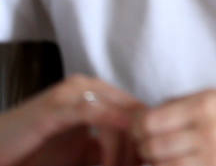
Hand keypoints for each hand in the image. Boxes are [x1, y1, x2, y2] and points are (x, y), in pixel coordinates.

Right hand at [0, 74, 143, 165]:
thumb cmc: (37, 155)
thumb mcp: (83, 153)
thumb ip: (109, 150)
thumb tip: (144, 158)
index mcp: (98, 92)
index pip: (139, 111)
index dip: (148, 138)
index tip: (149, 163)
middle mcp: (88, 86)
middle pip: (135, 111)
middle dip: (140, 145)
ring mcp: (71, 93)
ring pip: (119, 113)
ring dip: (126, 147)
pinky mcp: (55, 106)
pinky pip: (93, 112)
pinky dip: (110, 133)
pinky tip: (113, 157)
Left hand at [132, 90, 215, 165]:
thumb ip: (184, 106)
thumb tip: (141, 117)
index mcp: (206, 104)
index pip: (149, 120)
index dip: (138, 128)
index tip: (141, 131)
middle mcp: (206, 130)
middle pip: (150, 146)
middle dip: (145, 149)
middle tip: (152, 148)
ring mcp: (211, 158)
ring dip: (158, 164)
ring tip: (168, 159)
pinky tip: (181, 164)